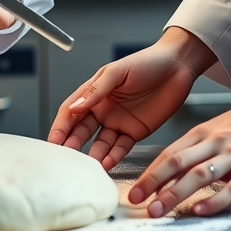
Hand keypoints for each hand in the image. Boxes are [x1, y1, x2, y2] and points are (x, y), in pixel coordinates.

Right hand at [47, 28, 217, 170]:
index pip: (70, 112)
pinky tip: (107, 164)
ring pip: (100, 143)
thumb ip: (96, 90)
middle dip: (72, 146)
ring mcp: (118, 122)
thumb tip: (74, 107)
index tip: (52, 143)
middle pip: (81, 131)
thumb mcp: (117, 72)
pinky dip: (113, 157)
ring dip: (93, 156)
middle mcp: (103, 109)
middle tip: (65, 161)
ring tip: (87, 168)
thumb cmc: (147, 62)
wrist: (178, 66)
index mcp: (94, 92)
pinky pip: (120, 148)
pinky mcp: (135, 131)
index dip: (60, 127)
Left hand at [129, 100, 230, 217]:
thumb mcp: (214, 129)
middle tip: (137, 202)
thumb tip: (169, 175)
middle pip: (177, 163)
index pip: (169, 153)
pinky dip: (214, 200)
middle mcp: (214, 143)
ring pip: (199, 175)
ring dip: (176, 194)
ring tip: (159, 211)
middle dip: (154, 184)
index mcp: (201, 133)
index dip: (150, 173)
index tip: (135, 191)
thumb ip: (194, 150)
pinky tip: (199, 210)